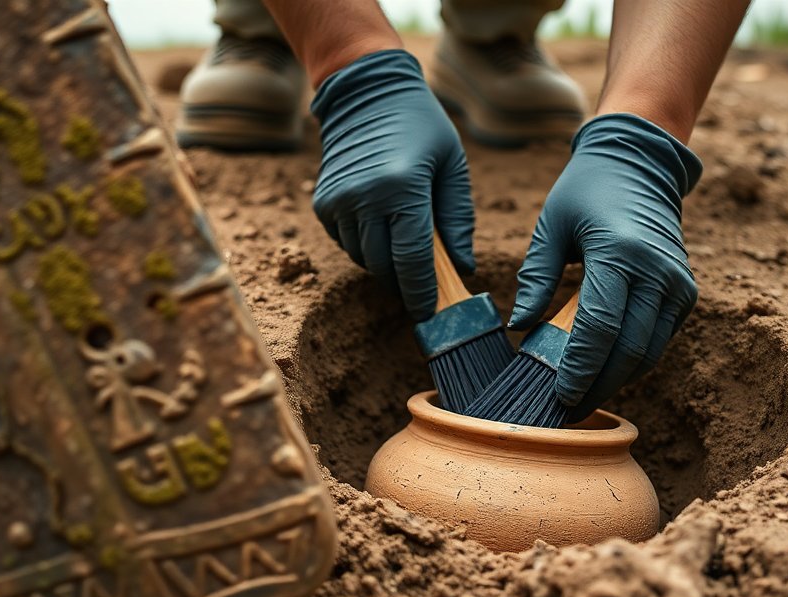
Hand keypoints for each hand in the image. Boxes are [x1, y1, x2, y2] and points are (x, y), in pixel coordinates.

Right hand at [310, 49, 474, 320]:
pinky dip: (365, 246)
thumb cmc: (420, 126)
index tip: (432, 313)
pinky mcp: (323, 204)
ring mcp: (339, 202)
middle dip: (406, 283)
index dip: (423, 294)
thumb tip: (463, 268)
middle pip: (386, 267)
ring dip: (385, 263)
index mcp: (402, 189)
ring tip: (404, 246)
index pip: (413, 262)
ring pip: (364, 259)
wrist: (366, 93)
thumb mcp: (452, 165)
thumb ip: (458, 219)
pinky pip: (346, 243)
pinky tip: (381, 226)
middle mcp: (365, 198)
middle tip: (424, 286)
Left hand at [510, 113, 702, 422]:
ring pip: (649, 353)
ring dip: (616, 380)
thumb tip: (519, 326)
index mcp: (620, 253)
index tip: (559, 395)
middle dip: (598, 386)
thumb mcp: (551, 225)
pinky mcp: (685, 293)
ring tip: (581, 398)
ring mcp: (677, 284)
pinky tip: (603, 373)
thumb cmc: (586, 192)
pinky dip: (632, 362)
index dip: (580, 368)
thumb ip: (535, 276)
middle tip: (566, 409)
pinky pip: (659, 341)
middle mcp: (657, 272)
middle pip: (629, 350)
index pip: (600, 328)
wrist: (640, 166)